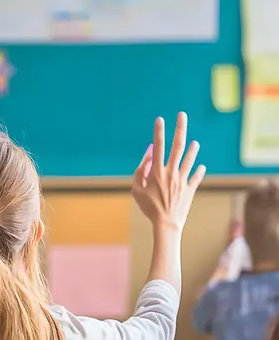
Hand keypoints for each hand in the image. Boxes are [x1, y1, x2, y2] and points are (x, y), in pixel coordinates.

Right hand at [132, 112, 205, 231]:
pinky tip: (201, 166)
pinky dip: (199, 171)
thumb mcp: (137, 190)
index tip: (160, 119)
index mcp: (157, 172)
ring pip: (189, 159)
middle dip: (180, 128)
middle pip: (177, 146)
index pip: (158, 146)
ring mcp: (182, 180)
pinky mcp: (190, 189)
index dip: (159, 132)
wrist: (166, 224)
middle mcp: (171, 172)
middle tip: (182, 115)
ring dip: (192, 150)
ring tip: (195, 143)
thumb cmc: (149, 208)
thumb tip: (148, 156)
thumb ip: (140, 171)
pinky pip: (196, 177)